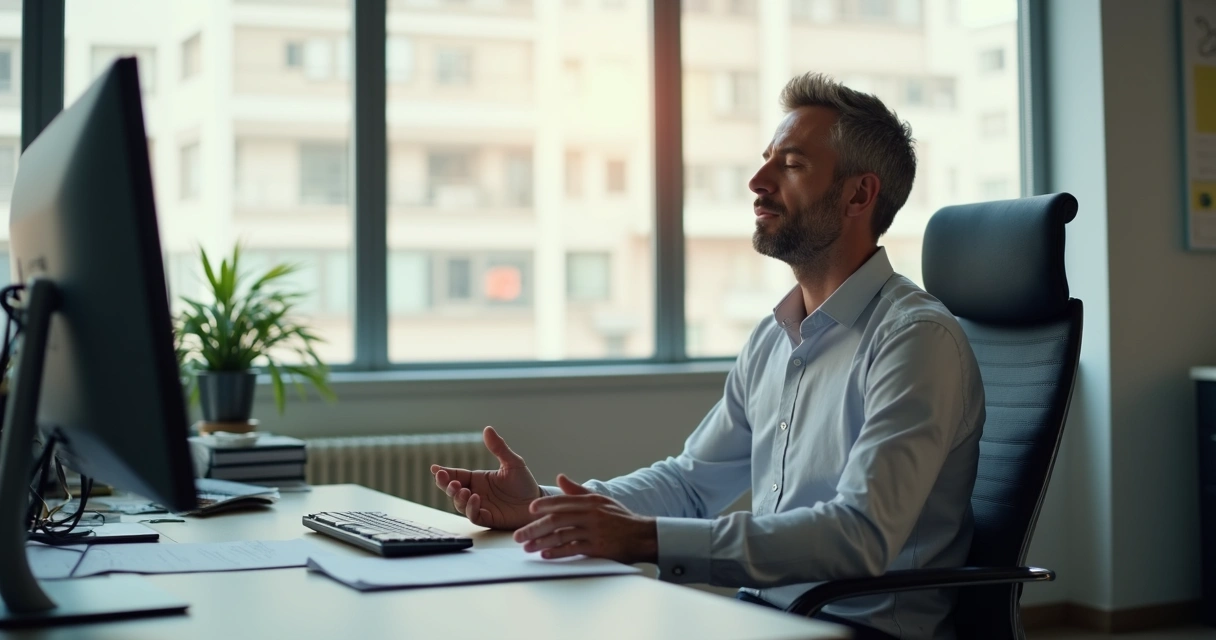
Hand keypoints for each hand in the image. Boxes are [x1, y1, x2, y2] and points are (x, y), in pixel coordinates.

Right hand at [430, 426, 539, 529]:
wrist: (538, 503)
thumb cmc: (524, 483)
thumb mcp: (512, 463)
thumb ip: (499, 448)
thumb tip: (487, 429)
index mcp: (478, 479)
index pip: (456, 474)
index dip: (444, 473)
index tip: (434, 468)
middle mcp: (475, 493)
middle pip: (453, 490)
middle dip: (445, 485)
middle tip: (446, 479)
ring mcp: (480, 506)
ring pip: (459, 504)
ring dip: (458, 497)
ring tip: (462, 490)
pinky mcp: (487, 518)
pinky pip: (473, 515)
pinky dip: (471, 508)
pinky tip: (475, 499)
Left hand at [514, 474, 656, 563]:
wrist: (643, 535)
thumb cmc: (620, 518)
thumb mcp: (601, 500)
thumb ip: (578, 490)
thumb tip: (560, 478)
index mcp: (589, 501)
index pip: (562, 501)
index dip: (544, 505)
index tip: (529, 510)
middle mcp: (590, 514)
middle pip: (556, 520)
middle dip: (534, 528)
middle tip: (518, 535)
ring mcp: (593, 531)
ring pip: (561, 535)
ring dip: (541, 542)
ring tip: (527, 547)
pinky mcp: (597, 547)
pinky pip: (573, 549)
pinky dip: (558, 552)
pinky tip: (545, 555)